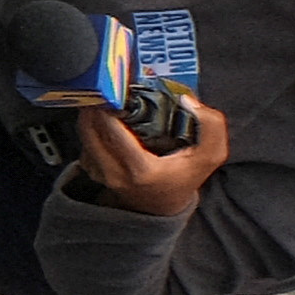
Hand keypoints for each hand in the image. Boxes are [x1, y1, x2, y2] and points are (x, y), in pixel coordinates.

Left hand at [69, 90, 227, 219]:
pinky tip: (103, 117)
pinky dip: (90, 127)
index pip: (114, 134)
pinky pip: (84, 143)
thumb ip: (210, 126)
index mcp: (141, 170)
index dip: (110, 109)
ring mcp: (101, 174)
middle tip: (108, 88)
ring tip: (105, 99)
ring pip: (84, 136)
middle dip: (96, 105)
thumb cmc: (186, 178)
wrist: (164, 206)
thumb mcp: (210, 155)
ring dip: (90, 115)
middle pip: (89, 131)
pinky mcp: (93, 171)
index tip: (116, 91)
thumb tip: (187, 100)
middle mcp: (115, 173)